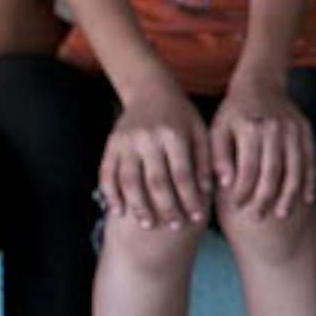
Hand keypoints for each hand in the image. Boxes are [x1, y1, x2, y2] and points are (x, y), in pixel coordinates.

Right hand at [100, 88, 210, 228]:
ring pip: (129, 180)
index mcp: (174, 134)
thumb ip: (206, 159)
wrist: (150, 89)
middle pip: (156, 180)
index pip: (182, 173)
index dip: (189, 197)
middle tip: (175, 226)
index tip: (196, 217)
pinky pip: (107, 173)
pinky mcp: (110, 145)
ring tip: (148, 224)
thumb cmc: (182, 116)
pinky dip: (110, 194)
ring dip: (137, 206)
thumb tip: (209, 191)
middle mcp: (148, 137)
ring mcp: (126, 141)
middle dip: (166, 207)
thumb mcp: (200, 131)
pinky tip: (118, 211)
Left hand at [209, 77, 315, 222]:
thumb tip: (225, 184)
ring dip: (289, 195)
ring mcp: (293, 129)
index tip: (238, 208)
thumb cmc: (233, 112)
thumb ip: (219, 156)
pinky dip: (309, 181)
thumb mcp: (218, 128)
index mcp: (250, 127)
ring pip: (294, 169)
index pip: (247, 168)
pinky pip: (310, 160)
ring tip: (282, 214)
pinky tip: (306, 200)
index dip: (243, 191)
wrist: (260, 83)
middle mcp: (274, 128)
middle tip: (258, 216)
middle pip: (272, 172)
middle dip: (265, 198)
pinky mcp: (306, 131)